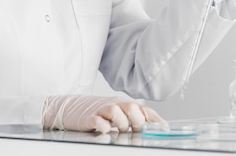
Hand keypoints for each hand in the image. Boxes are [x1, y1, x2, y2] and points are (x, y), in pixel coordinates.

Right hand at [42, 95, 164, 132]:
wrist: (71, 107)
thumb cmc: (98, 112)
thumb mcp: (118, 113)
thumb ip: (134, 118)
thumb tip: (155, 127)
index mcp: (124, 104)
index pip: (144, 110)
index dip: (155, 120)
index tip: (165, 129)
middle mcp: (115, 105)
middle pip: (132, 107)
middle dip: (137, 121)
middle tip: (136, 130)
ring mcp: (101, 110)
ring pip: (116, 111)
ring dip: (121, 123)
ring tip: (119, 130)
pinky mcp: (88, 118)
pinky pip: (98, 120)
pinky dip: (103, 126)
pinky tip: (106, 130)